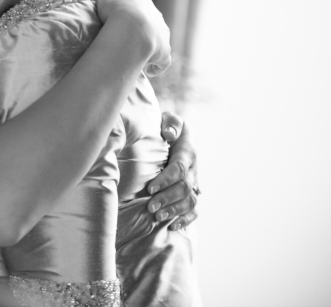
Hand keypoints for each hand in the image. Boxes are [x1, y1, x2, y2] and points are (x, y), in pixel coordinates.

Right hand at [96, 0, 170, 76]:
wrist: (130, 29)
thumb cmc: (116, 10)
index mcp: (143, 2)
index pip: (138, 6)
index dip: (129, 13)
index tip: (120, 22)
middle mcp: (156, 17)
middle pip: (150, 23)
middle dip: (141, 30)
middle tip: (127, 39)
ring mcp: (163, 34)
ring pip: (158, 41)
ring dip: (149, 47)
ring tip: (136, 55)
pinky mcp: (165, 52)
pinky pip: (163, 61)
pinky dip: (157, 66)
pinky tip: (149, 71)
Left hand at [146, 112, 199, 229]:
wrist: (173, 133)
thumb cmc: (165, 126)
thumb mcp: (168, 119)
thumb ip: (171, 124)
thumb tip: (169, 134)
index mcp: (187, 152)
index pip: (179, 168)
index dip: (166, 180)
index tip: (150, 188)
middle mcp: (193, 169)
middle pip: (185, 188)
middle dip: (168, 198)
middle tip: (150, 206)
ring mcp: (194, 182)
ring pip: (190, 201)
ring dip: (175, 211)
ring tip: (158, 217)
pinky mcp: (192, 192)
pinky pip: (194, 210)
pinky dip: (185, 219)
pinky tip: (172, 226)